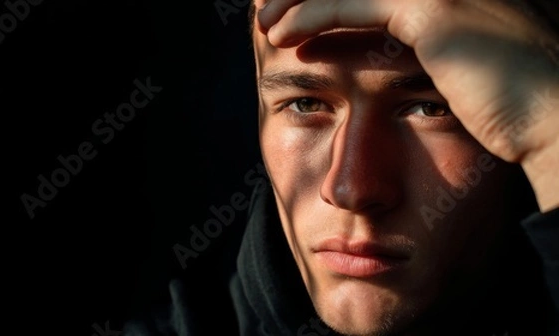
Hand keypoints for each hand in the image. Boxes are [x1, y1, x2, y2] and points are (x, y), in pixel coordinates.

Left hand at [255, 0, 558, 210]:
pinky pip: (354, 5)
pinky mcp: (432, 9)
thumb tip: (394, 60)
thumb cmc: (510, 108)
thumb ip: (426, 51)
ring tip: (265, 21)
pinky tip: (282, 33)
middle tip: (271, 8)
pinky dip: (313, 16)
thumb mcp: (457, 68)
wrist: (552, 120)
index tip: (296, 10)